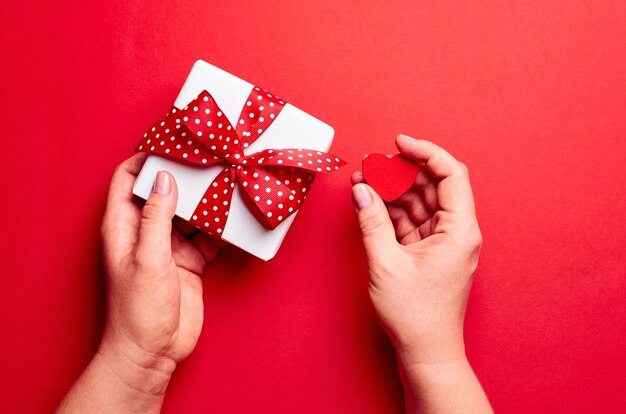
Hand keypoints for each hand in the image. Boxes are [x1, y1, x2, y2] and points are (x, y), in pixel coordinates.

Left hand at [58, 154, 220, 412]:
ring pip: (189, 212)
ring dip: (205, 200)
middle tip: (206, 157)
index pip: (128, 180)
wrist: (155, 350)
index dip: (145, 159)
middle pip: (164, 192)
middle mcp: (146, 232)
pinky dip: (220, 227)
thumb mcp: (148, 258)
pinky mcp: (190, 262)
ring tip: (224, 180)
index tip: (168, 142)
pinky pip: (207, 236)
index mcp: (124, 226)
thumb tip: (166, 179)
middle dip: (183, 175)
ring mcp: (170, 247)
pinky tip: (234, 217)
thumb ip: (157, 217)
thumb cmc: (138, 310)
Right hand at [351, 135, 481, 366]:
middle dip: (401, 171)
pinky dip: (392, 210)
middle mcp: (457, 232)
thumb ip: (372, 222)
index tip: (399, 142)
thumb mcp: (387, 265)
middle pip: (432, 185)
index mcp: (460, 231)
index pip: (450, 174)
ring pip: (420, 201)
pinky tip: (371, 201)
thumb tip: (362, 190)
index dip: (425, 152)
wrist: (426, 352)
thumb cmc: (417, 317)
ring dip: (393, 189)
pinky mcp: (429, 251)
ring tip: (364, 179)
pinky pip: (411, 220)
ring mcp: (443, 241)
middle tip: (372, 163)